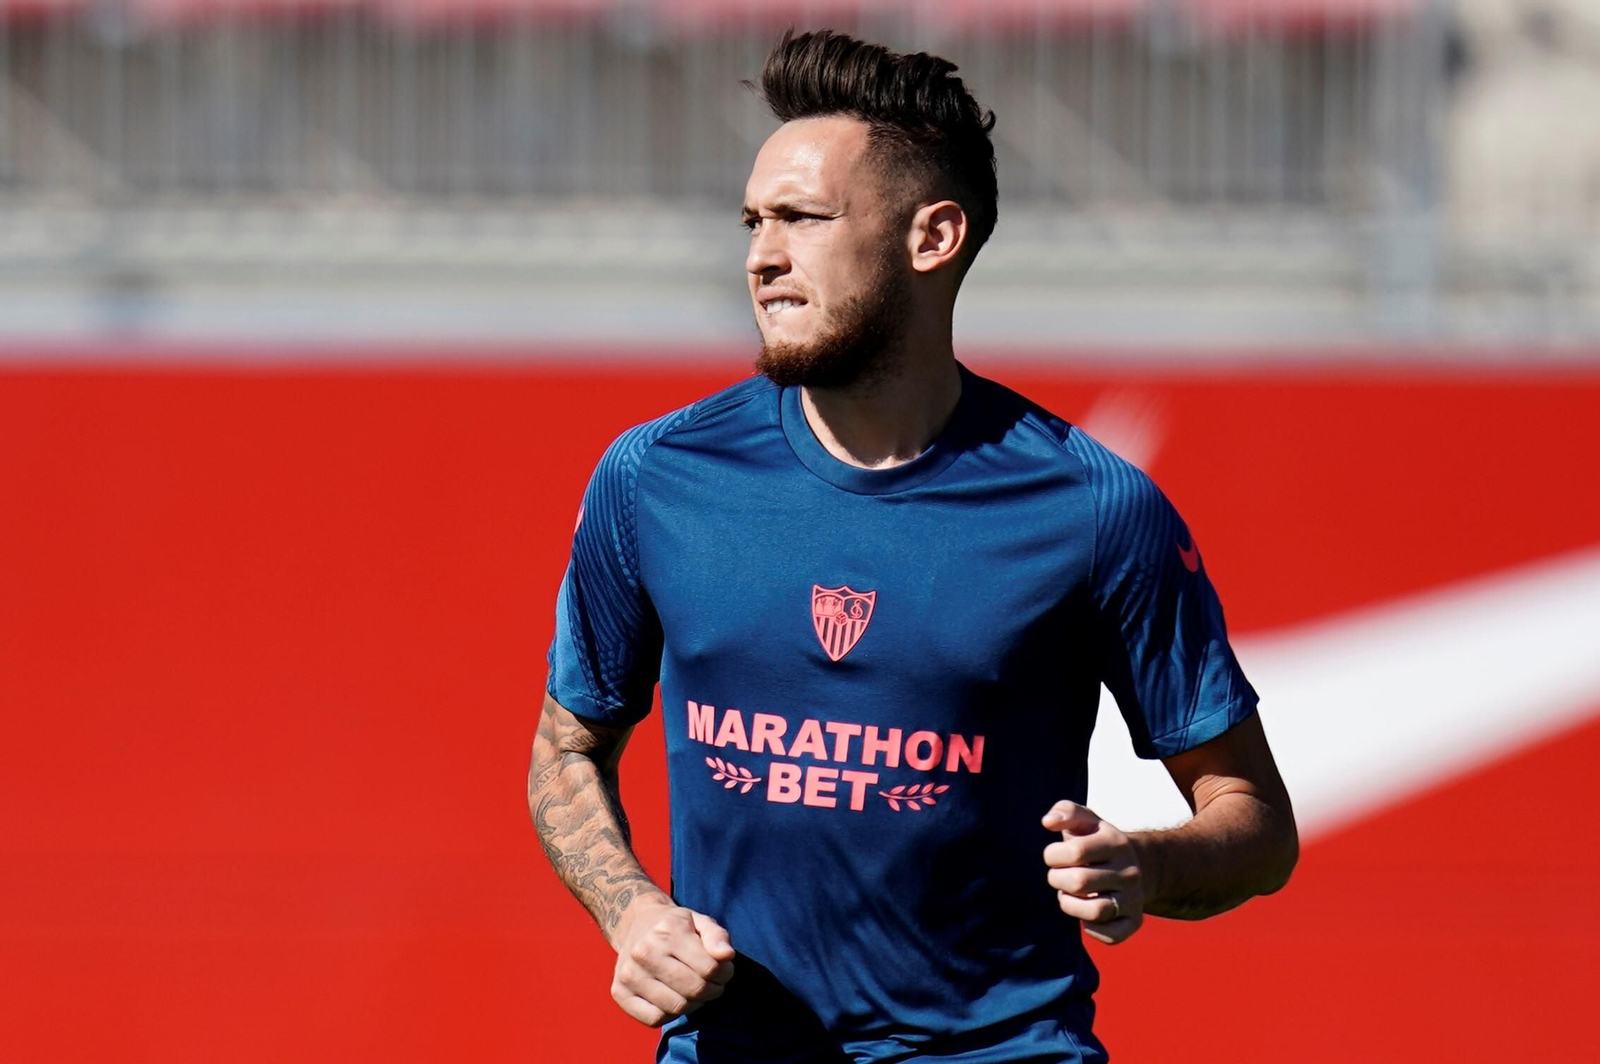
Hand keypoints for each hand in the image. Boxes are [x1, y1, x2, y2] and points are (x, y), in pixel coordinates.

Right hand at [610, 895, 735, 1027]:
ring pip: (676, 1007)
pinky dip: (670, 1015)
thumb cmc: (675, 926)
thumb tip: (727, 956)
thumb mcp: (699, 921)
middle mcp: (644, 952)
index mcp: (667, 931)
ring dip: (694, 1004)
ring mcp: (629, 974)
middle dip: (712, 990)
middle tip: (713, 984)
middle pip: (694, 989)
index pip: (709, 968)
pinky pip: (654, 1019)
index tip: (723, 970)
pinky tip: (674, 999)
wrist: (635, 924)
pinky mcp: (619, 992)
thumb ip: (717, 937)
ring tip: (695, 991)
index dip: (724, 973)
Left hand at [1042, 800, 1144, 944]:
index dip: (1053, 855)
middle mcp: (1130, 871)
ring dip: (1070, 905)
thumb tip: (1047, 822)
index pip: (1075, 851)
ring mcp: (1134, 897)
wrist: (1132, 864)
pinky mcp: (1135, 920)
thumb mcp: (1084, 820)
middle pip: (1079, 883)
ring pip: (1095, 911)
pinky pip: (1112, 935)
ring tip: (1067, 894)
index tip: (1054, 856)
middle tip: (1058, 876)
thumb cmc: (1095, 841)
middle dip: (1057, 880)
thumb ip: (1064, 811)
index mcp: (1115, 842)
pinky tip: (1084, 913)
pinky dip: (1092, 929)